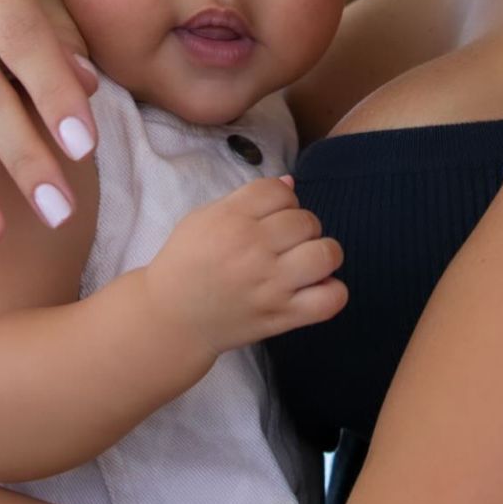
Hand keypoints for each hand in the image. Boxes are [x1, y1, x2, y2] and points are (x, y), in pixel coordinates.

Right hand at [148, 177, 347, 356]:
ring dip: (323, 253)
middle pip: (306, 220)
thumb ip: (248, 198)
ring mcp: (270, 285)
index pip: (281, 192)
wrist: (171, 319)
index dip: (282, 199)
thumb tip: (291, 183)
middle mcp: (253, 249)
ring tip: (307, 261)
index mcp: (231, 219)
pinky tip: (315, 288)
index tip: (272, 216)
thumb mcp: (203, 218)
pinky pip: (329, 300)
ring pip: (325, 254)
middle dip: (301, 227)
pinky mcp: (281, 316)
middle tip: (285, 242)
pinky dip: (331, 291)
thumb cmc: (186, 263)